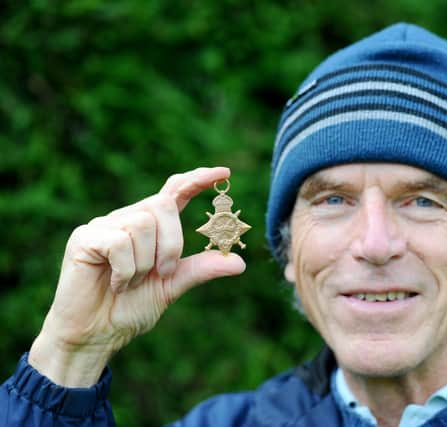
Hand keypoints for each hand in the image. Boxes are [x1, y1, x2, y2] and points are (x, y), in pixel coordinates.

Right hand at [28, 167, 245, 386]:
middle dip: (173, 243)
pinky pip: (119, 241)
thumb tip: (240, 263)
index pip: (175, 191)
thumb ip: (202, 269)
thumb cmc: (131, 308)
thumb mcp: (173, 286)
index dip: (197, 179)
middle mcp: (127, 218)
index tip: (224, 173)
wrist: (96, 335)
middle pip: (163, 205)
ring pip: (143, 223)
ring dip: (146, 262)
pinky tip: (118, 285)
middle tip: (164, 273)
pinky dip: (127, 270)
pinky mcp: (84, 239)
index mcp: (151, 226)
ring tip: (133, 282)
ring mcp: (104, 226)